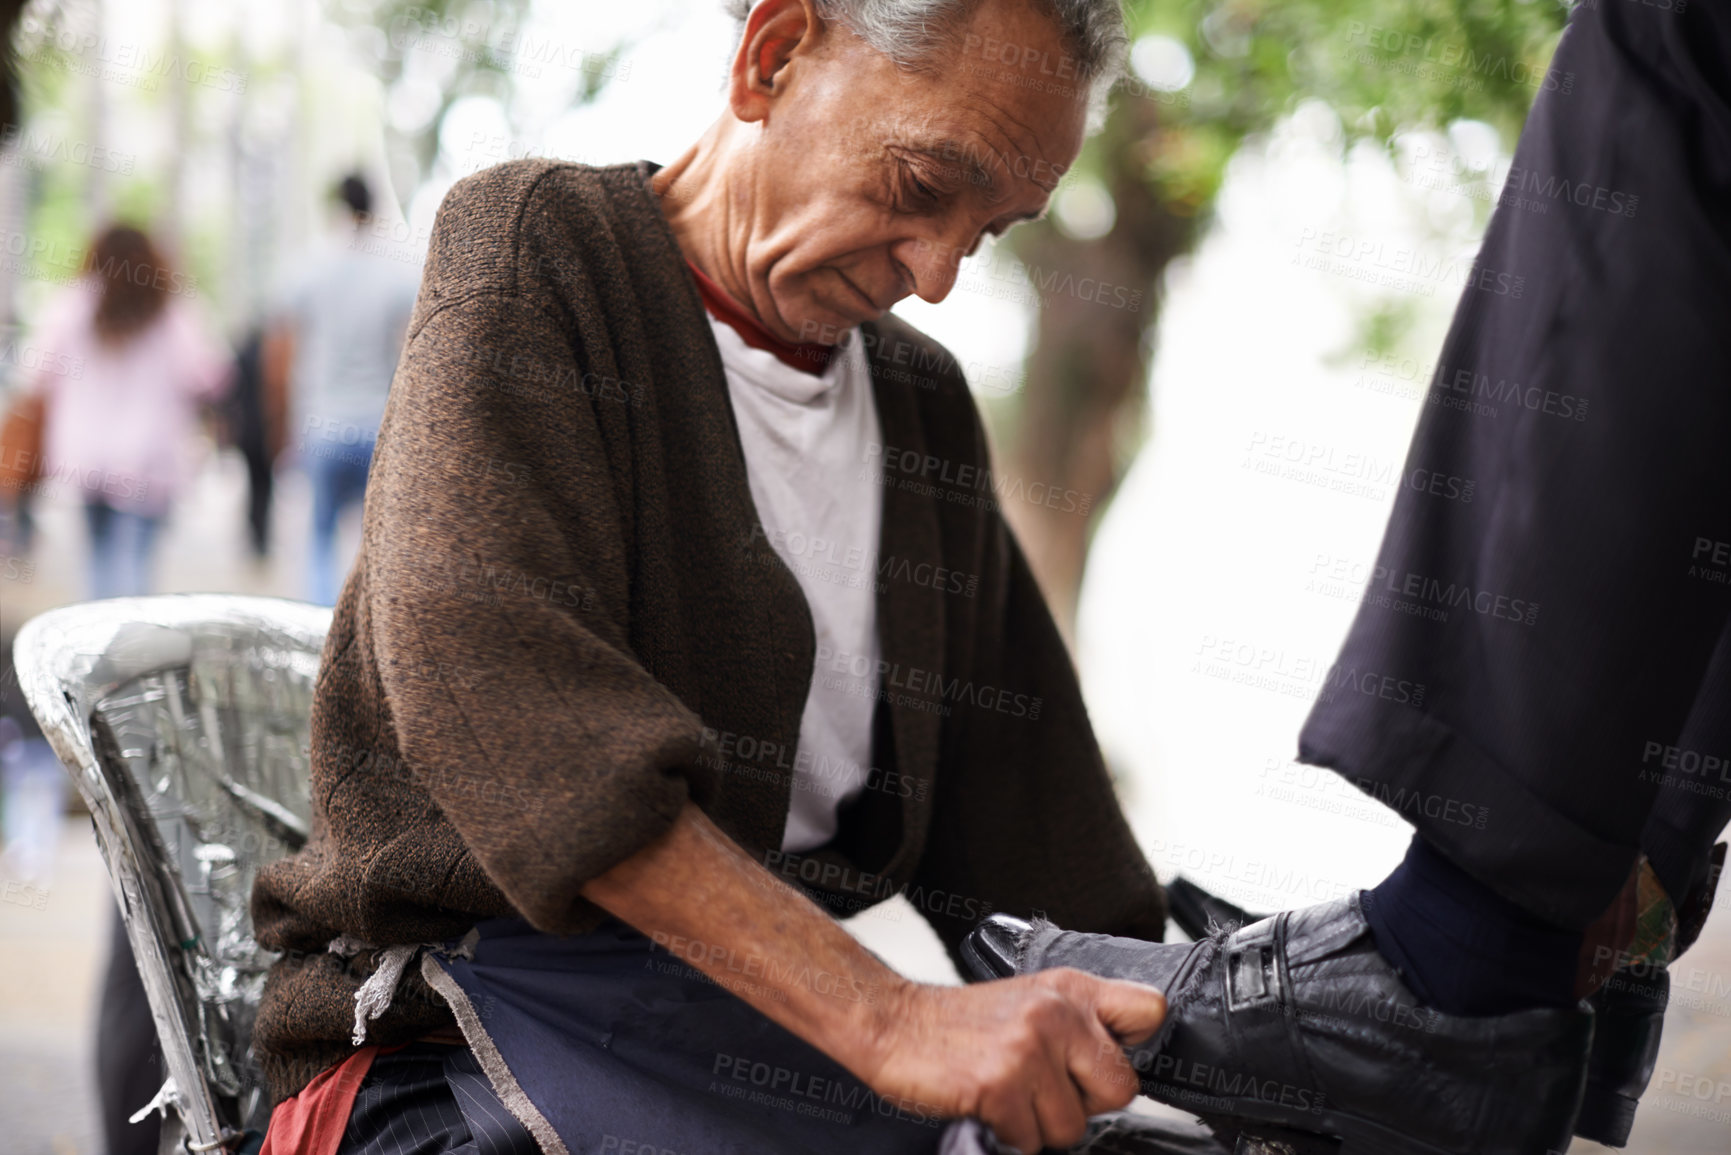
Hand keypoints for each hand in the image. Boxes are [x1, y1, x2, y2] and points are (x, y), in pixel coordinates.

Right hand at [856, 968, 1165, 1153]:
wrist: (893, 1024)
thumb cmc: (960, 1023)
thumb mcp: (1030, 1000)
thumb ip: (1079, 1022)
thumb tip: (1126, 1061)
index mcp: (1069, 989)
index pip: (1148, 1012)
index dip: (1133, 1048)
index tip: (1103, 1062)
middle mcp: (1055, 1013)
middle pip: (1120, 1088)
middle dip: (1083, 1104)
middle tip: (1042, 1088)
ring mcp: (1028, 1048)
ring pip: (1074, 1126)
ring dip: (1039, 1125)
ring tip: (1009, 1094)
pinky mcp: (1000, 1084)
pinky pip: (1031, 1141)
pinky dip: (1008, 1135)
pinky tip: (988, 1104)